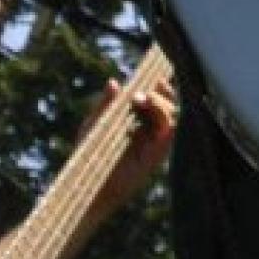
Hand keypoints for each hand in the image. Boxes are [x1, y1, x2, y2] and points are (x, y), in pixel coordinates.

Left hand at [83, 74, 176, 217]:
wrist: (87, 184)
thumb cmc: (88, 156)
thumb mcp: (95, 124)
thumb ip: (105, 104)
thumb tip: (114, 82)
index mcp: (135, 120)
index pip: (155, 97)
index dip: (157, 85)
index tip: (152, 74)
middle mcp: (148, 129)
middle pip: (168, 102)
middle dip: (161, 91)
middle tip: (143, 90)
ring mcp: (154, 141)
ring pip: (172, 113)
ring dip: (161, 101)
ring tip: (143, 98)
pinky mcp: (157, 153)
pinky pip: (169, 130)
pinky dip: (163, 115)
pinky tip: (150, 107)